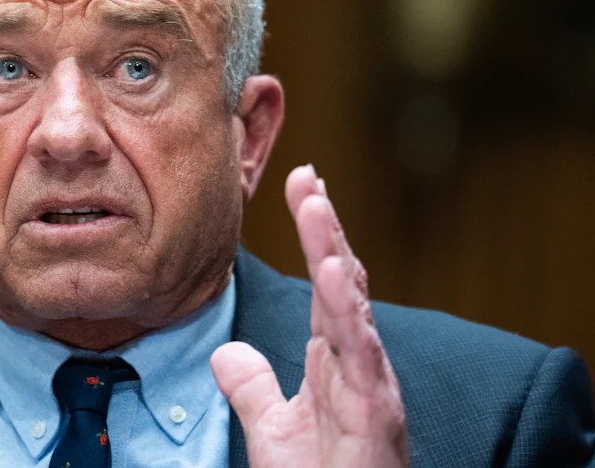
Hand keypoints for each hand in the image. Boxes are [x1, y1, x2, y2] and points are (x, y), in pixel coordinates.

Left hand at [211, 164, 406, 467]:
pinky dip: (348, 311)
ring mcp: (370, 383)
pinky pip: (362, 354)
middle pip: (339, 280)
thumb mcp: (273, 429)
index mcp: (333, 359)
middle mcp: (356, 362)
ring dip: (332, 251)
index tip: (299, 187)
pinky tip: (334, 272)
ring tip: (315, 204)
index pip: (322, 284)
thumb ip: (253, 387)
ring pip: (351, 305)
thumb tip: (227, 353)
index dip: (312, 236)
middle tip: (306, 175)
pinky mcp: (377, 412)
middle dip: (323, 226)